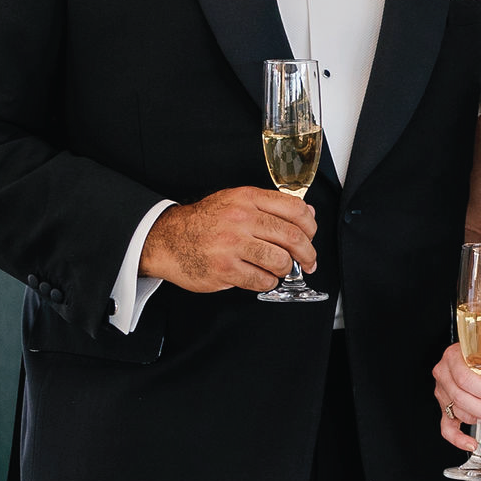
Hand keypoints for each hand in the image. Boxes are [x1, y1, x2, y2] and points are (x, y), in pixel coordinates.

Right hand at [140, 186, 317, 293]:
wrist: (168, 239)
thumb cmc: (205, 221)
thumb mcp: (237, 202)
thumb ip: (271, 206)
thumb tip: (307, 213)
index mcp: (247, 198)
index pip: (294, 209)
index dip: (310, 226)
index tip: (311, 236)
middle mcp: (241, 219)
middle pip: (292, 237)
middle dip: (307, 253)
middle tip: (309, 261)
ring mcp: (232, 245)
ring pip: (280, 261)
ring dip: (286, 269)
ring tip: (280, 269)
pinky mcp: (224, 269)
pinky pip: (261, 280)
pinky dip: (268, 282)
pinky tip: (262, 277)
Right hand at [432, 342, 480, 451]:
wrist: (475, 350)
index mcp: (452, 357)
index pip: (465, 379)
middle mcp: (444, 374)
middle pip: (463, 399)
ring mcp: (443, 392)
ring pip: (461, 413)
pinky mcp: (445, 407)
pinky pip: (447, 428)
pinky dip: (458, 439)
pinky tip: (471, 444)